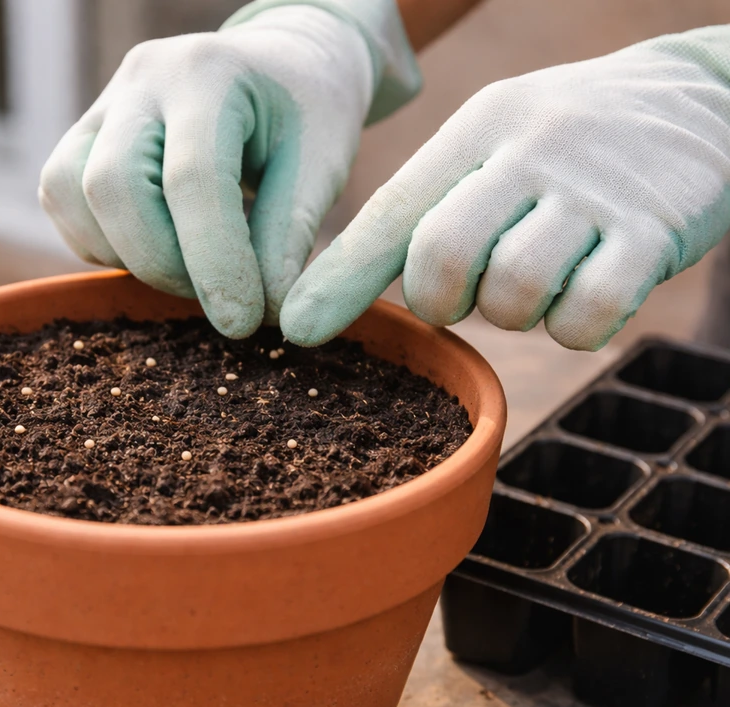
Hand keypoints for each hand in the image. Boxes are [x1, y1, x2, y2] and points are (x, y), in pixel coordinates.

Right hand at [39, 1, 419, 337]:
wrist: (279, 66)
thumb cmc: (307, 115)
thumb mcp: (322, 165)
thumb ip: (289, 234)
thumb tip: (265, 315)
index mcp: (209, 73)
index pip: (193, 177)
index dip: (214, 261)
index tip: (243, 320)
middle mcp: (142, 80)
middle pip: (111, 186)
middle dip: (161, 264)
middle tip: (220, 297)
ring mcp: (103, 105)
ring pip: (68, 195)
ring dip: (127, 257)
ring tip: (193, 269)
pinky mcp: (82, 136)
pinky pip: (63, 203)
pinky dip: (106, 246)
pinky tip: (163, 247)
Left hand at [282, 26, 729, 350]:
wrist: (698, 97)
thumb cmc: (564, 143)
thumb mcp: (492, 143)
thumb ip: (428, 206)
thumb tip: (353, 288)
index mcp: (476, 131)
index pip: (392, 211)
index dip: (341, 278)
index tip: (298, 329)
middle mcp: (529, 152)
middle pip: (442, 256)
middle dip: (439, 300)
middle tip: (462, 294)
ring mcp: (594, 192)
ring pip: (514, 294)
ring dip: (513, 313)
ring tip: (537, 279)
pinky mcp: (653, 232)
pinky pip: (587, 316)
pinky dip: (574, 327)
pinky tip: (585, 294)